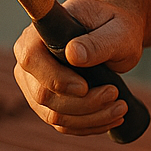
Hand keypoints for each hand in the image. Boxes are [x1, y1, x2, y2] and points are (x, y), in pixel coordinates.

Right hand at [13, 0, 143, 134]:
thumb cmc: (116, 26)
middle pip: (43, 95)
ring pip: (54, 115)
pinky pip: (64, 124)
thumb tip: (73, 54)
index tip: (85, 87)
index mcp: (39, 34)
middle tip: (115, 94)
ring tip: (120, 107)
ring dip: (90, 117)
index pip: (31, 59)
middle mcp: (31, 61)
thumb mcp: (116, 31)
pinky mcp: (49, 104)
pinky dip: (90, 124)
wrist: (117, 35)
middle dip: (83, 102)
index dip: (55, 78)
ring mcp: (36, 85)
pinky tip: (112, 117)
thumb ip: (98, 42)